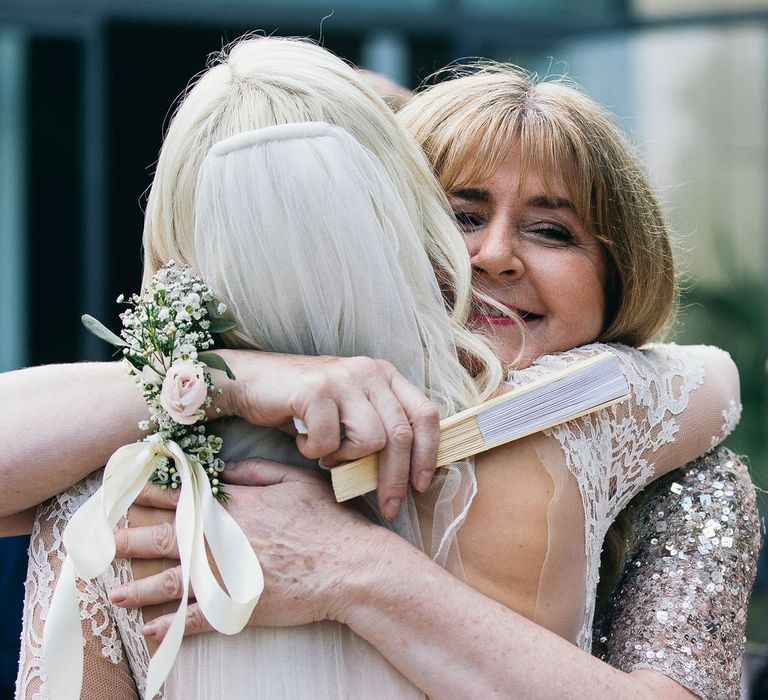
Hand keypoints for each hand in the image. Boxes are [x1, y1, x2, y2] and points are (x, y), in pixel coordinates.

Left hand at [112, 460, 392, 639]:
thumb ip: (255, 470)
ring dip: (141, 587)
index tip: (126, 490)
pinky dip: (172, 626)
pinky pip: (198, 618)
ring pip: (174, 581)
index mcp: (237, 506)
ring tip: (114, 593)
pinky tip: (150, 630)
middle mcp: (225, 538)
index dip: (153, 493)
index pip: (185, 497)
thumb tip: (223, 467)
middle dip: (131, 538)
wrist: (348, 566)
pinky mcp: (239, 606)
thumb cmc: (325, 520)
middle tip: (101, 542)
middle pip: (169, 537)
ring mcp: (230, 574)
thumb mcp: (293, 480)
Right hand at [214, 351, 440, 517]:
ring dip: (348, 460)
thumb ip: (380, 427)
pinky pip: (330, 441)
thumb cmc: (305, 405)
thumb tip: (408, 473)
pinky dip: (316, 452)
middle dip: (394, 479)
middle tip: (387, 506)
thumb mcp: (351, 409)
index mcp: (385, 375)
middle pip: (400, 435)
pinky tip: (305, 443)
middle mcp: (369, 371)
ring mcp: (342, 378)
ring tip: (327, 454)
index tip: (420, 485)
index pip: (425, 414)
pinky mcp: (314, 390)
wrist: (253, 380)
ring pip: (371, 440)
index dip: (428, 453)